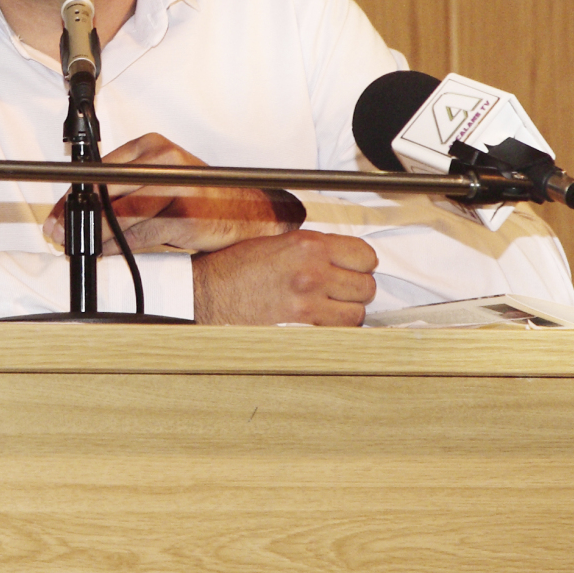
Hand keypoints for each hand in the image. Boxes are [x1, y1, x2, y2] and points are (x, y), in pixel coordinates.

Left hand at [43, 132, 302, 253]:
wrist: (249, 213)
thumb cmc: (200, 199)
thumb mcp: (160, 181)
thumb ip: (124, 189)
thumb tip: (79, 210)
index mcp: (153, 147)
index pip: (100, 170)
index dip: (74, 196)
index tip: (57, 215)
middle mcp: (164, 161)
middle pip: (106, 191)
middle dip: (78, 216)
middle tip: (59, 233)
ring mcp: (175, 187)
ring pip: (119, 215)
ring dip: (94, 235)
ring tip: (79, 246)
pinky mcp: (184, 215)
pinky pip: (139, 235)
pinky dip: (117, 247)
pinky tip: (106, 253)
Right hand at [190, 230, 377, 324]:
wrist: (207, 294)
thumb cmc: (234, 267)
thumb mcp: (275, 241)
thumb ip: (312, 248)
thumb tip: (341, 258)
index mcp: (307, 244)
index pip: (365, 256)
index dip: (360, 263)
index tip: (351, 267)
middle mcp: (313, 271)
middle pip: (366, 285)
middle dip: (355, 287)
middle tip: (338, 288)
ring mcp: (309, 302)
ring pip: (358, 312)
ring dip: (348, 310)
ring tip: (329, 305)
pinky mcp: (301, 326)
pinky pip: (339, 331)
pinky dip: (335, 328)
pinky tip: (319, 320)